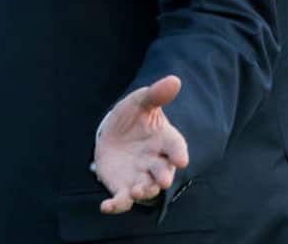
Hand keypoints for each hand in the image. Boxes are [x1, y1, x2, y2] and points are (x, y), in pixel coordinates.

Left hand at [93, 75, 189, 213]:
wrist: (113, 133)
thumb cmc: (133, 116)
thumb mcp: (141, 101)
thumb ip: (156, 94)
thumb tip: (175, 80)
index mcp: (165, 140)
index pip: (176, 147)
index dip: (179, 153)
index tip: (181, 159)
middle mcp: (156, 162)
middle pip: (163, 172)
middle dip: (162, 177)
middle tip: (162, 181)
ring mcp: (140, 176)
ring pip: (145, 188)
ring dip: (142, 192)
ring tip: (136, 192)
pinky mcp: (123, 187)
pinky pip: (121, 200)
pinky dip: (115, 206)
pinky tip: (106, 206)